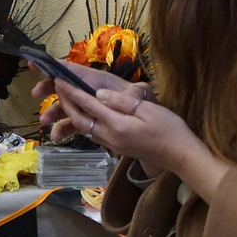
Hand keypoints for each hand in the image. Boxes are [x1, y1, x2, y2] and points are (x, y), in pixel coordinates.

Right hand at [32, 63, 153, 127]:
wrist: (167, 141)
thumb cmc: (154, 114)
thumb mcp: (143, 100)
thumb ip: (126, 96)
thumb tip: (102, 95)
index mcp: (103, 83)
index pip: (76, 70)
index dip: (56, 65)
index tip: (37, 63)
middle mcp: (95, 92)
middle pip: (67, 86)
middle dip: (49, 88)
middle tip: (35, 93)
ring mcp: (94, 108)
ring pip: (69, 106)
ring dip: (55, 111)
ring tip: (45, 122)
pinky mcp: (96, 121)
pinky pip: (76, 122)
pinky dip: (65, 127)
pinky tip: (56, 137)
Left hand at [50, 79, 230, 202]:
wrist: (180, 156)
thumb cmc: (169, 129)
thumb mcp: (148, 111)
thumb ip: (122, 102)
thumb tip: (98, 94)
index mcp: (117, 125)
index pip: (88, 105)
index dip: (71, 92)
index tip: (59, 79)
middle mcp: (109, 136)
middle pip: (80, 118)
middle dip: (66, 101)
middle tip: (57, 85)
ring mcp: (111, 143)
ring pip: (83, 127)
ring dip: (71, 112)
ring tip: (64, 98)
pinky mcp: (115, 146)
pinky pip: (91, 133)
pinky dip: (82, 121)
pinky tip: (81, 114)